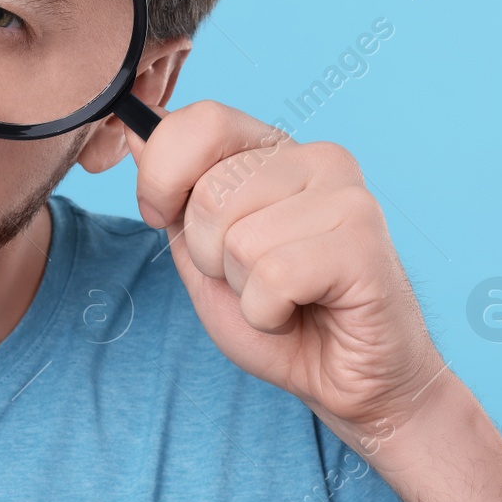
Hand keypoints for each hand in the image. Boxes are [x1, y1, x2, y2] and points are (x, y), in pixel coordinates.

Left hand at [124, 100, 448, 460]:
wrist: (347, 380)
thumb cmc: (278, 313)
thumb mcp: (202, 250)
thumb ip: (172, 195)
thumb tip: (136, 130)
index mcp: (274, 149)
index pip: (201, 122)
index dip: (162, 177)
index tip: (164, 218)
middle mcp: (317, 158)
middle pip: (210, 195)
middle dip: (209, 256)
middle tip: (254, 278)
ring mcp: (348, 197)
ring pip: (238, 241)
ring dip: (244, 290)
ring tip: (284, 297)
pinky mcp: (364, 245)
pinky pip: (273, 278)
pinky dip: (268, 314)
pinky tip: (300, 312)